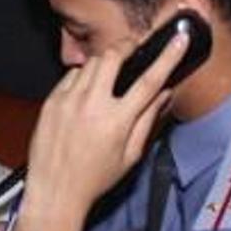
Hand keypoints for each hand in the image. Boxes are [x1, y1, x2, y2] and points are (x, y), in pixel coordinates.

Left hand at [9, 32, 188, 230]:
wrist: (55, 191)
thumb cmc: (93, 179)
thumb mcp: (130, 155)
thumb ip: (148, 120)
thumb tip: (165, 93)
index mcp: (117, 121)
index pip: (150, 80)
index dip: (169, 56)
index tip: (179, 40)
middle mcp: (92, 105)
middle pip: (113, 56)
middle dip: (126, 46)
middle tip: (132, 49)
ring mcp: (68, 101)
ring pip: (90, 63)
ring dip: (103, 63)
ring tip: (108, 78)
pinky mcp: (51, 102)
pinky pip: (70, 76)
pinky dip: (81, 78)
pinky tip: (85, 93)